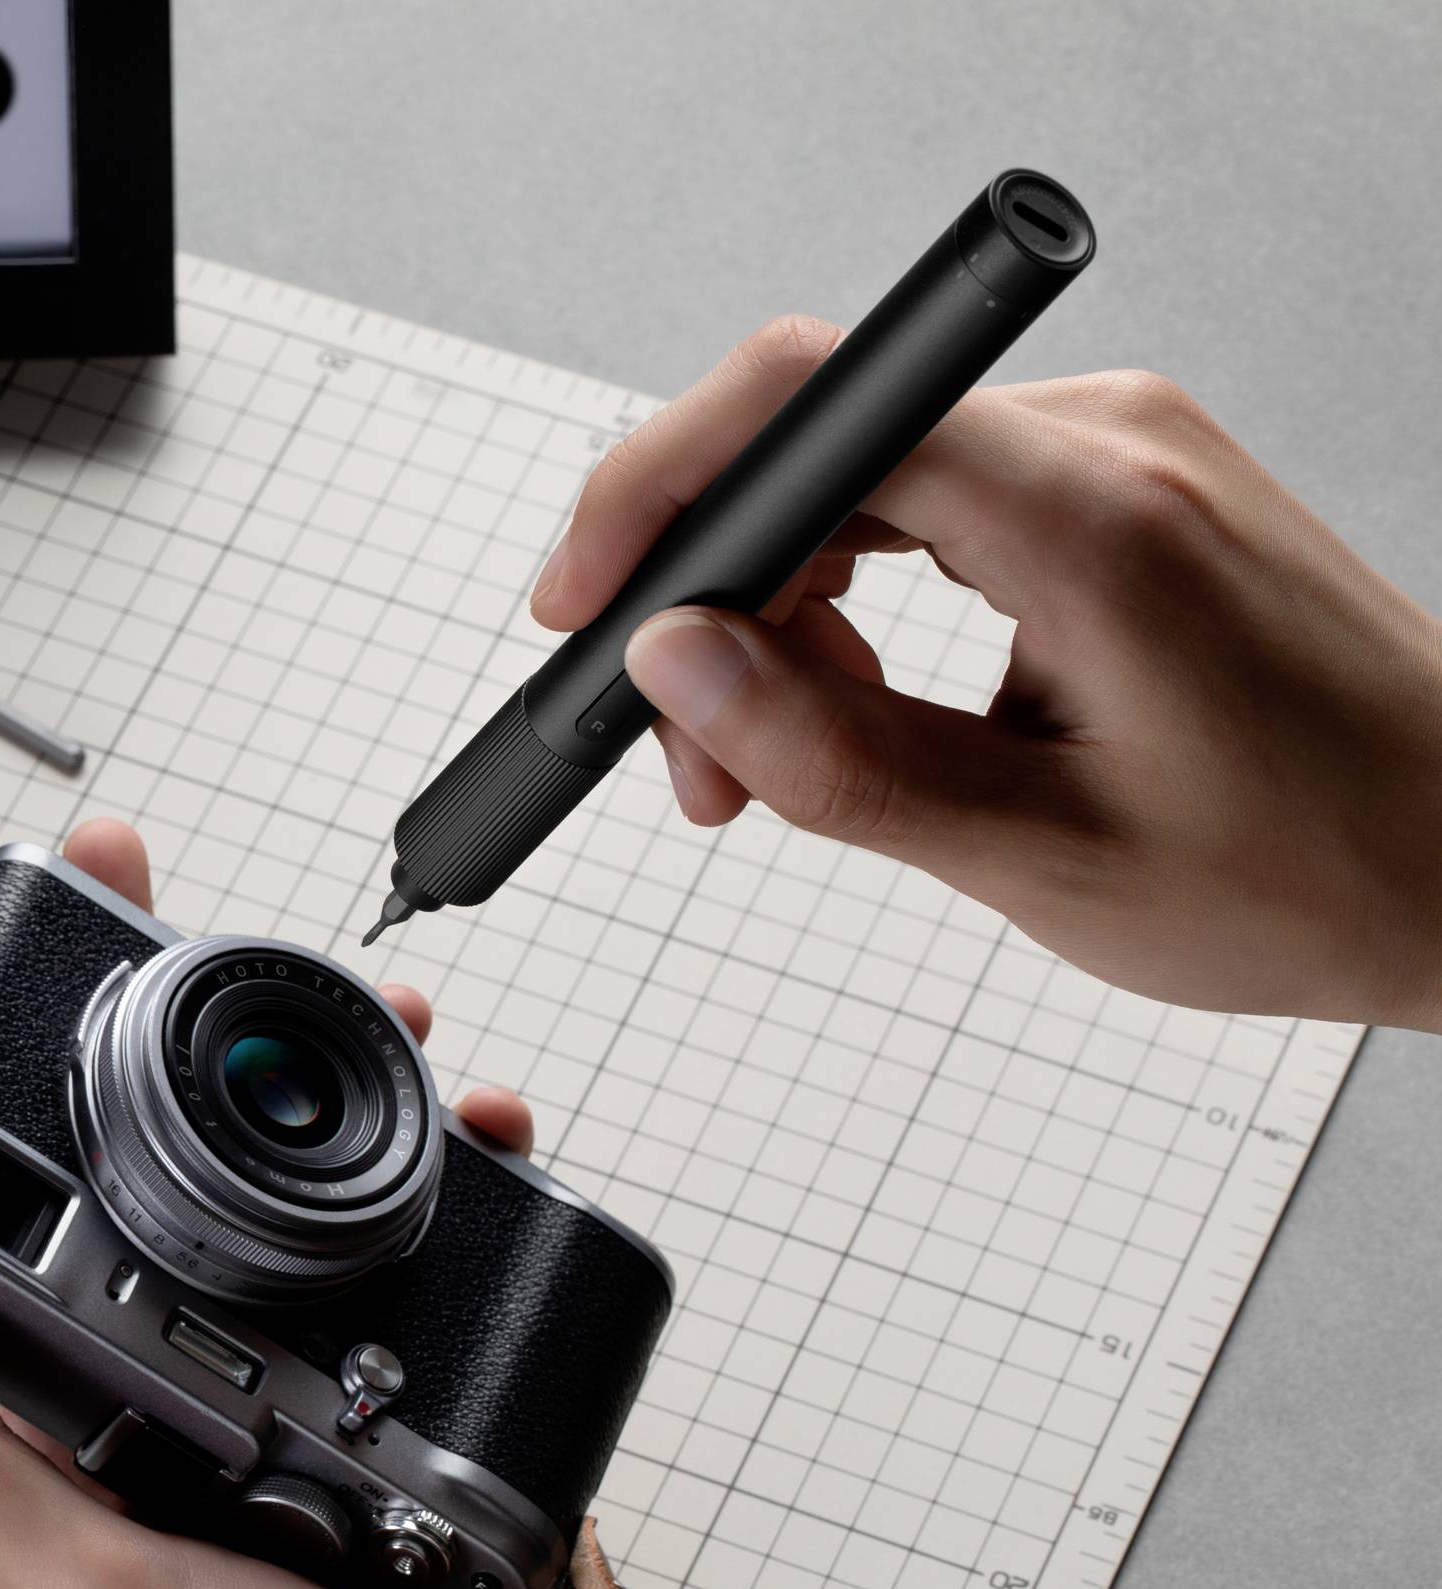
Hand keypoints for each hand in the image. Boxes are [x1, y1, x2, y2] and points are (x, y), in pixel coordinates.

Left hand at [0, 819, 773, 1588]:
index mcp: (69, 1428)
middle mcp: (173, 1389)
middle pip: (120, 1157)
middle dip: (128, 1017)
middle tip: (133, 893)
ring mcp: (306, 1382)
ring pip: (278, 1179)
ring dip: (303, 1071)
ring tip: (346, 1001)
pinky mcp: (429, 1390)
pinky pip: (427, 1243)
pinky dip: (456, 1170)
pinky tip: (481, 1131)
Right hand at [545, 319, 1441, 1028]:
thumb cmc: (1315, 873)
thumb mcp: (1040, 860)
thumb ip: (835, 760)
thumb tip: (676, 664)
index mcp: (1094, 517)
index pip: (812, 404)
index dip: (660, 487)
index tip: (585, 604)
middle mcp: (1106, 441)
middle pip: (816, 451)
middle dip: (709, 600)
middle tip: (696, 765)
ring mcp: (1115, 450)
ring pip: (859, 483)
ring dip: (777, 616)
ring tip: (773, 765)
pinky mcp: (1115, 484)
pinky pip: (925, 504)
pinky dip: (853, 601)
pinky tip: (857, 708)